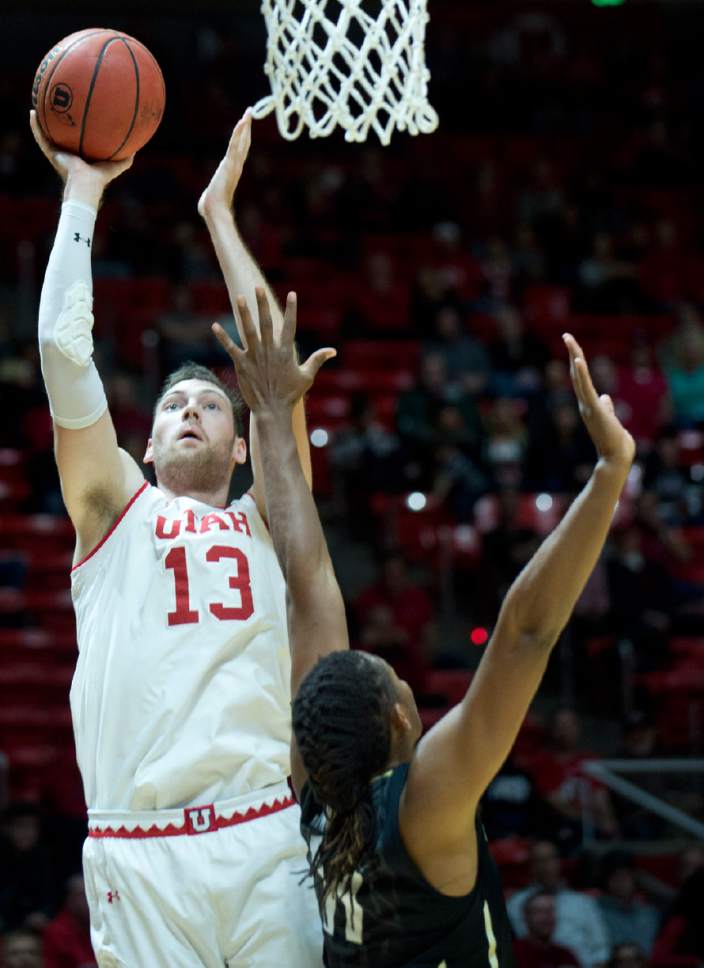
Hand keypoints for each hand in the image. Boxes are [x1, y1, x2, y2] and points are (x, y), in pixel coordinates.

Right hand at [30, 110, 133, 203]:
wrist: (86, 184)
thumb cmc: (101, 178)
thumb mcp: (118, 165)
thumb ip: (127, 158)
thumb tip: (138, 148)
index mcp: (82, 154)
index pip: (79, 137)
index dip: (78, 126)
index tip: (78, 111)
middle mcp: (68, 151)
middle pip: (62, 132)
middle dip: (59, 119)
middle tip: (57, 102)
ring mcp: (58, 152)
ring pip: (47, 132)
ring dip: (42, 119)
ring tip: (37, 103)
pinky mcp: (51, 153)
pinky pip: (40, 137)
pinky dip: (35, 126)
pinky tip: (32, 113)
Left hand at [198, 110, 250, 219]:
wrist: (213, 210)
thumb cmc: (210, 207)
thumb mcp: (210, 198)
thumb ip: (210, 197)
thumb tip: (203, 207)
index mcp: (232, 172)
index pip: (239, 152)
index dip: (243, 139)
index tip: (245, 128)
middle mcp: (236, 166)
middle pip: (243, 143)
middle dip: (247, 128)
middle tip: (250, 113)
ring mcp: (234, 164)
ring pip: (241, 141)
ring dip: (245, 126)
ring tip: (249, 112)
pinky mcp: (230, 163)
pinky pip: (235, 144)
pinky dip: (239, 133)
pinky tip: (243, 121)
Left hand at [213, 288, 335, 414]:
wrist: (272, 410)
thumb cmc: (290, 394)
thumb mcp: (307, 376)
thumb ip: (318, 360)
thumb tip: (333, 351)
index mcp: (285, 352)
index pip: (290, 326)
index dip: (292, 309)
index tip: (292, 294)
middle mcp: (270, 351)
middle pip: (266, 323)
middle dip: (262, 304)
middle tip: (258, 288)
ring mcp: (255, 357)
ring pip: (248, 330)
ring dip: (244, 313)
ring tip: (240, 298)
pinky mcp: (242, 365)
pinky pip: (231, 348)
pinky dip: (223, 337)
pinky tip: (215, 326)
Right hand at [563, 333, 634, 467]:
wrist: (616, 457)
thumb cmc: (615, 442)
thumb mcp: (611, 419)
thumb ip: (607, 408)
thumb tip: (606, 398)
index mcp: (589, 404)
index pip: (581, 379)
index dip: (577, 363)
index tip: (573, 347)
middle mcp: (584, 403)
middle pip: (577, 374)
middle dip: (573, 353)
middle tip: (566, 335)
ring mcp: (588, 406)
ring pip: (579, 377)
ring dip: (575, 357)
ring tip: (569, 340)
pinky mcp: (594, 409)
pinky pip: (586, 388)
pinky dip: (582, 373)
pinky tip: (578, 360)